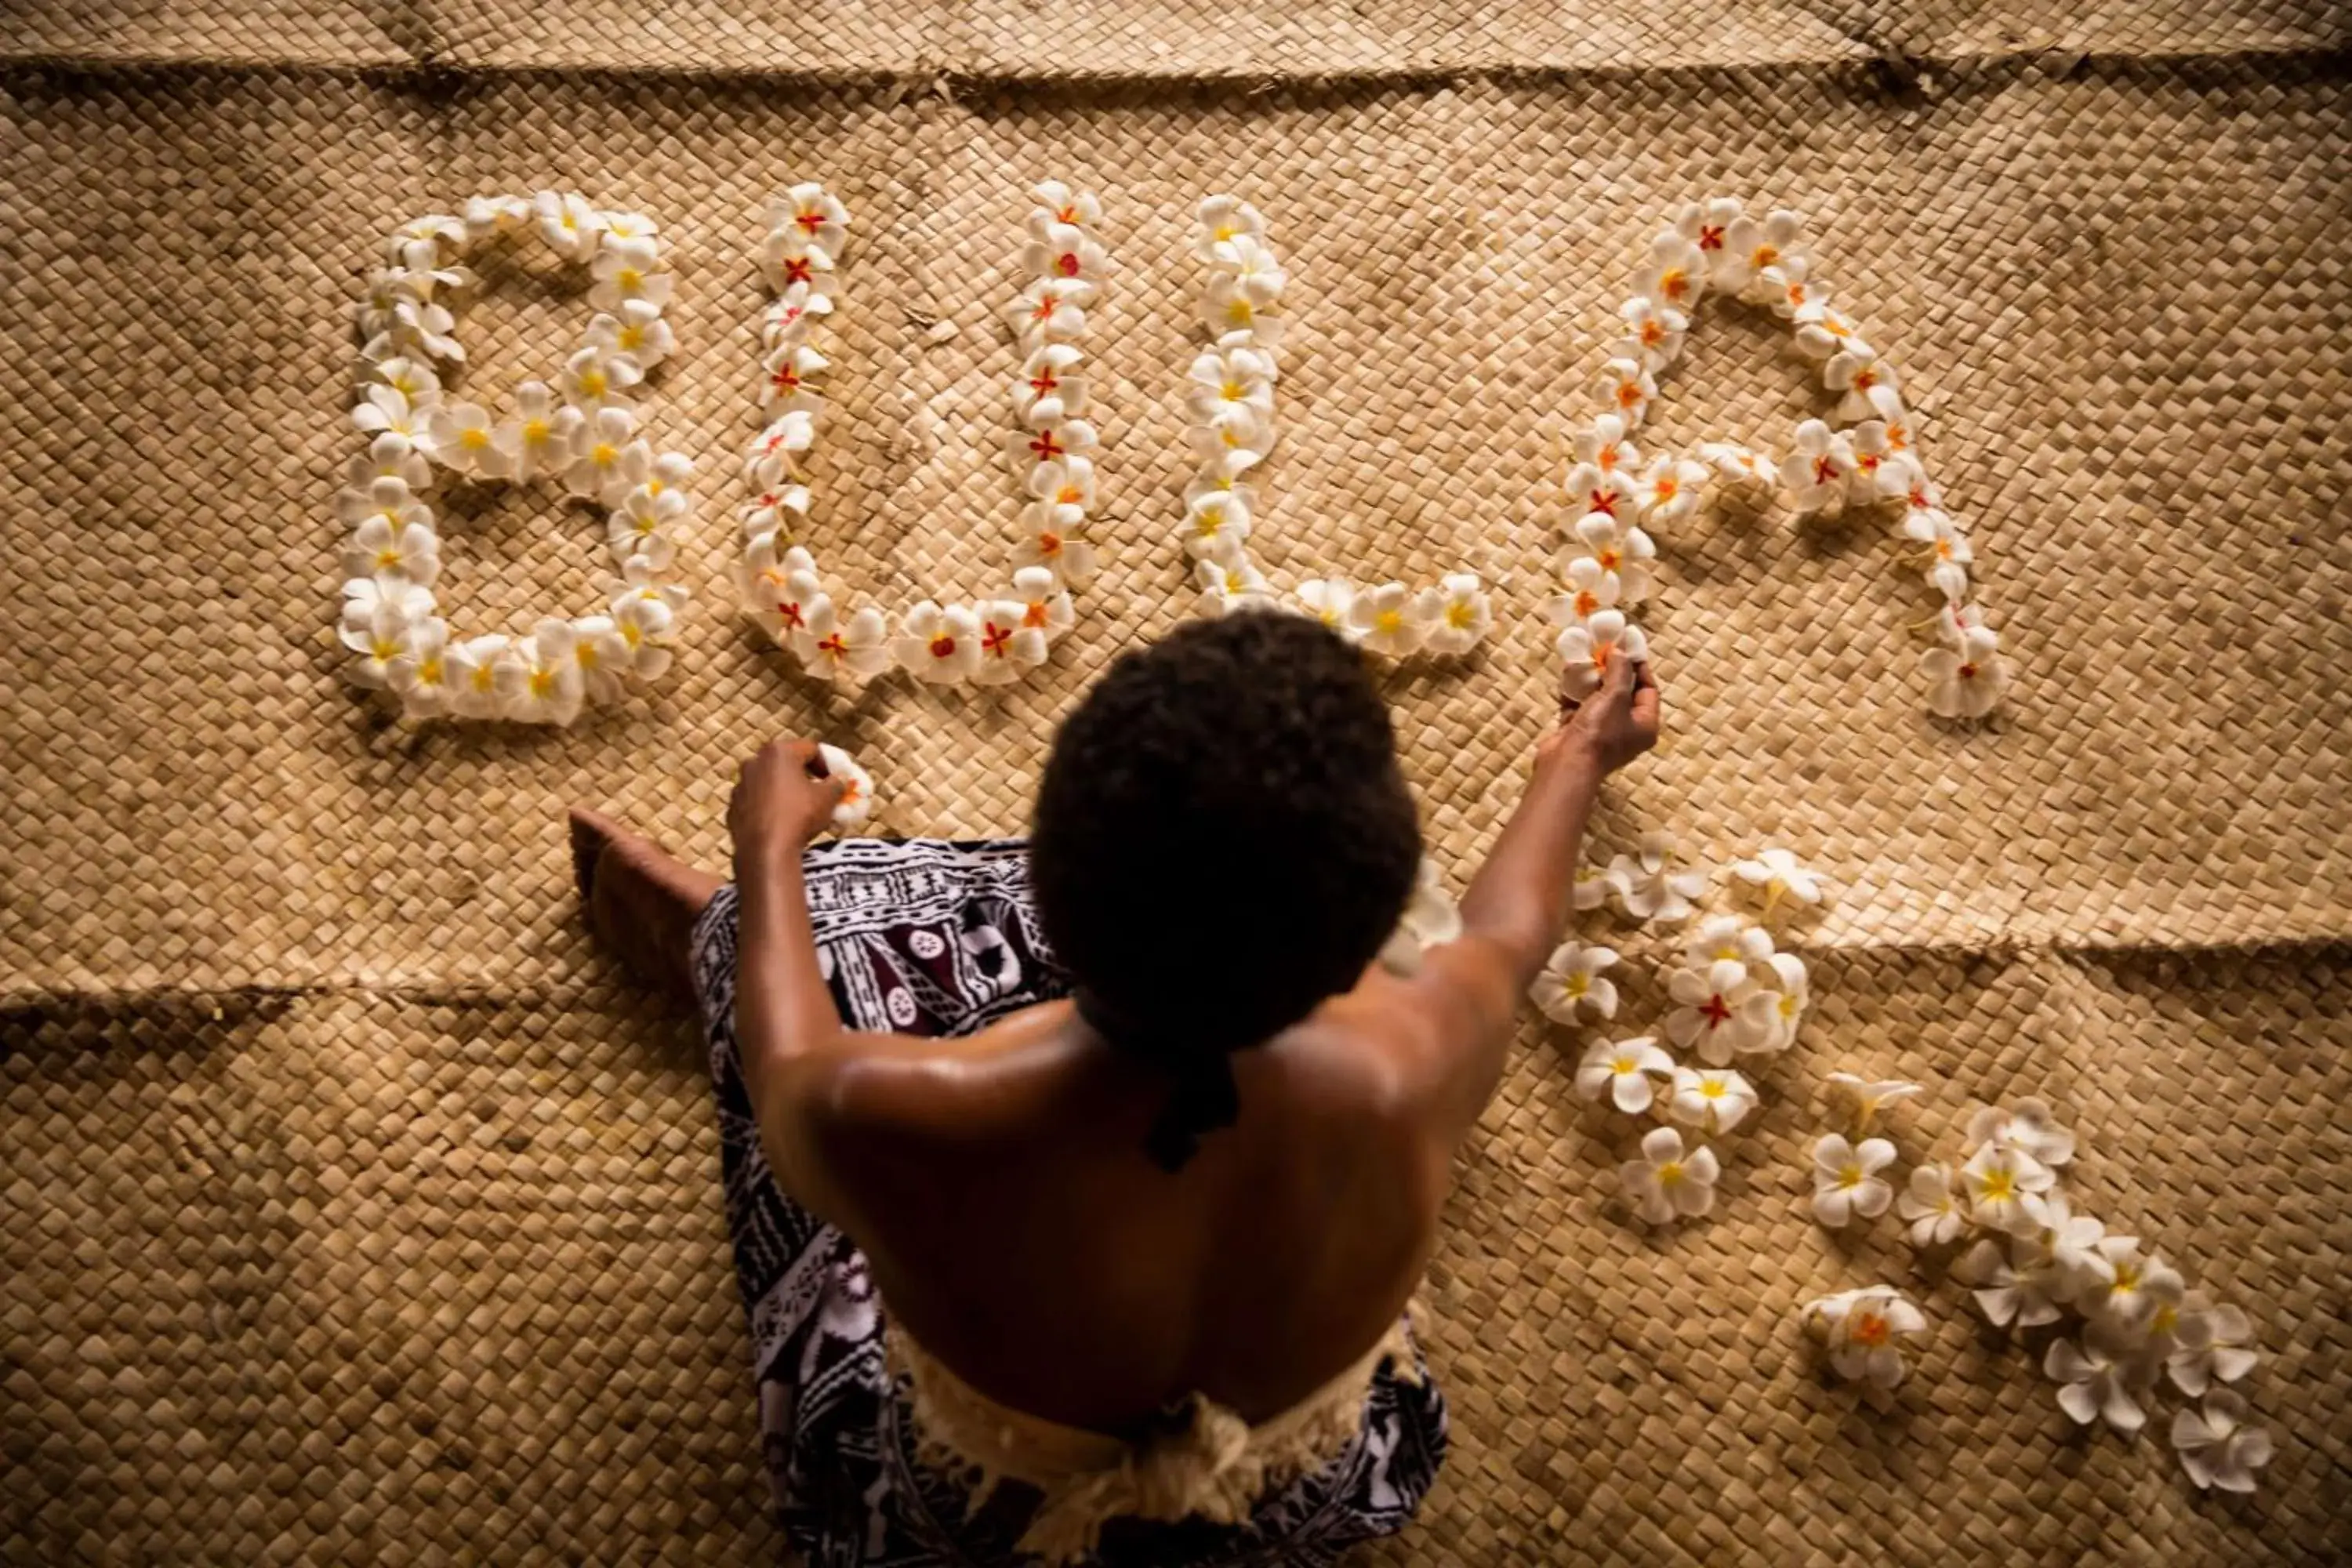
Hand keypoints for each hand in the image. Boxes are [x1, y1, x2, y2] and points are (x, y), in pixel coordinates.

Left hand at [728, 737, 847, 862]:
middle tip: (817, 791)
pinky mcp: (733, 806)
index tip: (835, 779)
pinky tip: (780, 822)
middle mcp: (755, 761)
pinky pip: (755, 801)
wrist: (766, 850)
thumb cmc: (800, 815)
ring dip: (783, 790)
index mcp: (779, 752)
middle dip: (802, 775)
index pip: (810, 749)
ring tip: (798, 809)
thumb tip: (839, 779)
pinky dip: (768, 807)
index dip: (827, 763)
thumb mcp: (827, 798)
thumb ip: (836, 783)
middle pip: (785, 763)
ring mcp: (740, 784)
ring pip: (768, 782)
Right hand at [1555, 654, 1658, 773]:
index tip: (1627, 647)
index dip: (1639, 666)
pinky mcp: (1579, 733)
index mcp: (1645, 725)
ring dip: (1591, 679)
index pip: (1648, 689)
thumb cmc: (1599, 732)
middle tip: (1603, 650)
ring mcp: (1602, 732)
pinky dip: (1574, 692)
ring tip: (1584, 658)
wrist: (1567, 763)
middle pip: (1623, 693)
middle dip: (1611, 671)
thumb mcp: (1616, 696)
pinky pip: (1579, 707)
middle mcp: (1627, 730)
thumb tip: (1620, 652)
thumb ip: (1620, 671)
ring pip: (1599, 699)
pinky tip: (1568, 674)